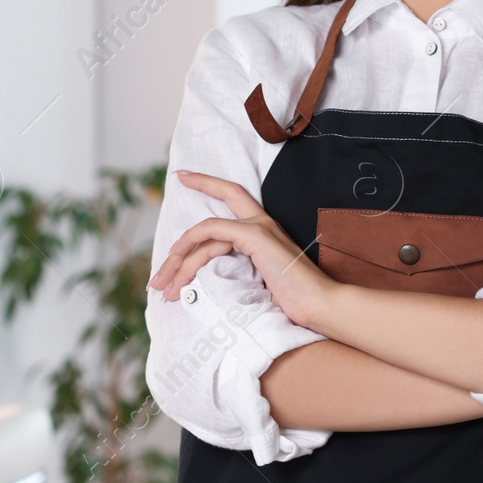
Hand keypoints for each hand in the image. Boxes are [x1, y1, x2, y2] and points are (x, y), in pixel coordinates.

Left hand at [147, 170, 337, 328]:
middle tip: (173, 190)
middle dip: (200, 183)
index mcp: (264, 232)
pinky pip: (214, 231)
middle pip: (226, 193)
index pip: (235, 198)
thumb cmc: (294, 301)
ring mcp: (259, 228)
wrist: (319, 307)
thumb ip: (236, 273)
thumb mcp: (258, 283)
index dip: (211, 183)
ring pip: (205, 232)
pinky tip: (179, 260)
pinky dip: (193, 242)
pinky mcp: (256, 237)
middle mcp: (262, 223)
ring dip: (178, 259)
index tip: (187, 175)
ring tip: (163, 286)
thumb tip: (202, 283)